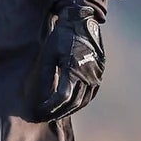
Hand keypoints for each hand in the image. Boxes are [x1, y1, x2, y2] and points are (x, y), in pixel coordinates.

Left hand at [34, 0, 104, 119]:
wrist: (81, 23)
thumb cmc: (61, 38)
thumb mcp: (49, 54)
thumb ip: (47, 76)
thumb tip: (43, 96)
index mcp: (74, 69)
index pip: (62, 96)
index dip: (51, 106)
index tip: (41, 110)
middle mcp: (88, 75)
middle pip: (73, 102)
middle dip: (59, 111)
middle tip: (46, 117)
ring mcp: (96, 75)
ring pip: (83, 100)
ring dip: (70, 109)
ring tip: (56, 114)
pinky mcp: (99, 74)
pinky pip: (90, 94)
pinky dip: (80, 102)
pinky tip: (70, 105)